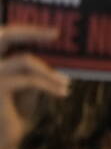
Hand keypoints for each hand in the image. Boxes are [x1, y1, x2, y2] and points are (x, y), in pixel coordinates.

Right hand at [0, 25, 70, 148]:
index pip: (3, 37)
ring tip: (66, 82)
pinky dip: (49, 85)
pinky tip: (62, 92)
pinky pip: (29, 80)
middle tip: (55, 34)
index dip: (25, 30)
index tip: (52, 32)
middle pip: (3, 35)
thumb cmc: (10, 118)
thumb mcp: (24, 89)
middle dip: (31, 31)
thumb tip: (52, 54)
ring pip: (24, 61)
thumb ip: (31, 71)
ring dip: (48, 71)